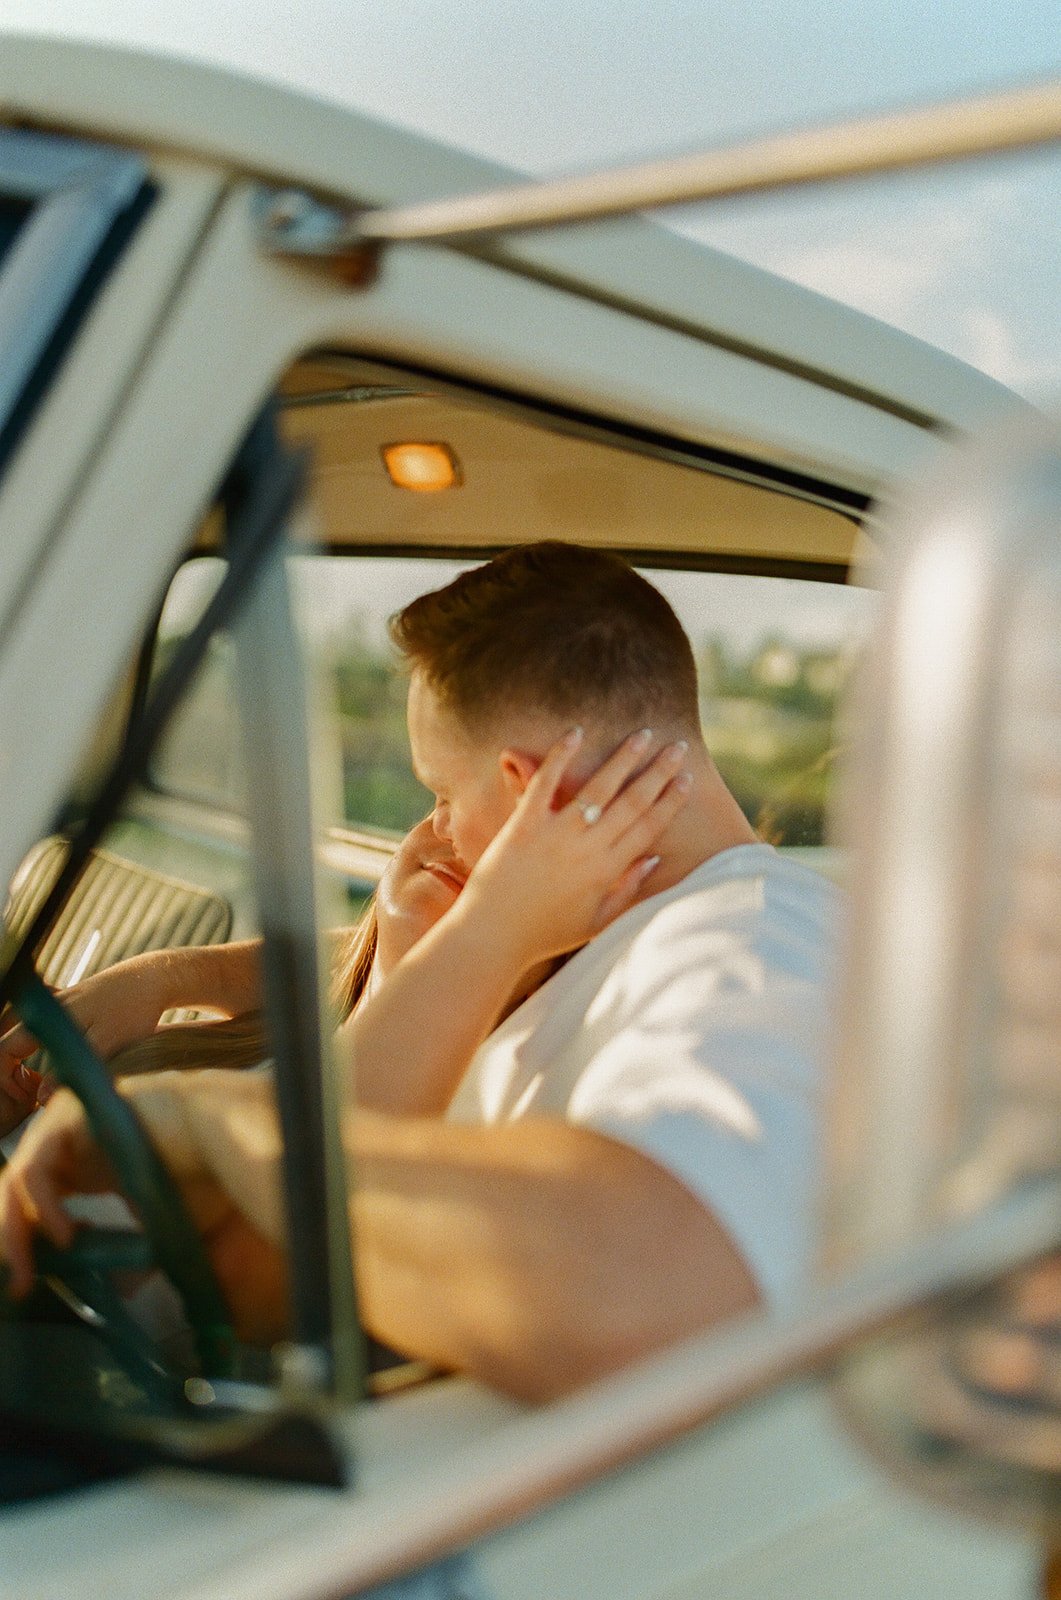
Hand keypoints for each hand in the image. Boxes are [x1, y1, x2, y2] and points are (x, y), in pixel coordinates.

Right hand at [0, 956, 175, 1134]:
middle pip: (9, 1041)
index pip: (4, 1050)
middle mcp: (47, 1009)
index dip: (6, 1077)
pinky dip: (41, 1043)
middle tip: (35, 1092)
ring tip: (45, 1080)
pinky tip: (59, 1056)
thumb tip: (40, 1098)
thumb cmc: (131, 1010)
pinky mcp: (72, 1003)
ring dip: (25, 1058)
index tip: (27, 1097)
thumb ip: (70, 1072)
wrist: (152, 978)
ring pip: (25, 1033)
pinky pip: (42, 1025)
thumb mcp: (104, 1045)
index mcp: (46, 1018)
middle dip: (13, 1071)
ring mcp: (58, 1003)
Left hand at [0, 1074, 288, 1342]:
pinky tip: (65, 1234)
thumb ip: (134, 1254)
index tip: (27, 1283)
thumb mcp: (159, 1228)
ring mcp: (68, 1125)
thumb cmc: (203, 1176)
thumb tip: (119, 1290)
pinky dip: (43, 1205)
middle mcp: (70, 1142)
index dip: (23, 1240)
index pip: (33, 1200)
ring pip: (16, 1179)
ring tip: (30, 1268)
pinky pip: (37, 1166)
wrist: (226, 1139)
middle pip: (14, 1191)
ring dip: (16, 1229)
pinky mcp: (72, 1116)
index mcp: (85, 1163)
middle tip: (18, 1282)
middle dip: (11, 1239)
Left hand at [460, 726, 691, 970]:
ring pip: (598, 788)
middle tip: (676, 747)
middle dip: (658, 772)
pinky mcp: (523, 824)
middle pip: (632, 802)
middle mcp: (587, 849)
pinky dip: (560, 756)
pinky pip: (545, 783)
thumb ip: (626, 890)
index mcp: (607, 871)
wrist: (492, 935)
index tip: (687, 779)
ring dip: (623, 758)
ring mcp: (555, 834)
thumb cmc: (544, 933)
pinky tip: (576, 733)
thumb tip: (654, 859)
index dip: (671, 801)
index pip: (649, 828)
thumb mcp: (595, 921)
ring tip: (643, 735)